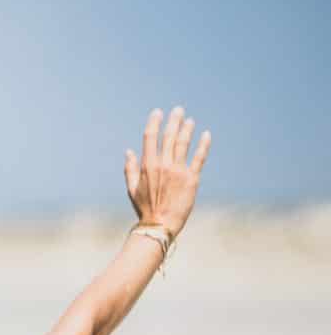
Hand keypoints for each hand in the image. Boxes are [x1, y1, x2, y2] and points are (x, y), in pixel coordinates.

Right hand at [124, 106, 211, 237]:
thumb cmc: (144, 208)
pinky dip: (203, 145)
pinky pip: (199, 157)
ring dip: (187, 130)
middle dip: (174, 121)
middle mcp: (163, 165)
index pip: (150, 137)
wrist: (160, 224)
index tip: (158, 112)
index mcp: (148, 166)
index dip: (154, 122)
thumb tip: (128, 151)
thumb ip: (130, 168)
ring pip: (183, 144)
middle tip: (178, 110)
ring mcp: (178, 171)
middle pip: (169, 136)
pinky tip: (205, 135)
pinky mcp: (192, 178)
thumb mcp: (131, 188)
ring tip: (190, 120)